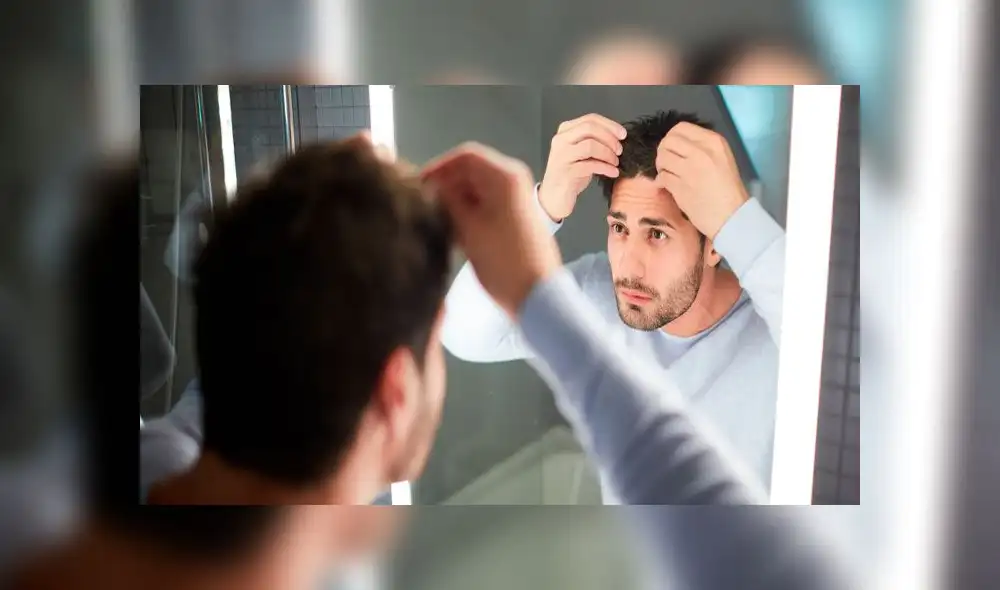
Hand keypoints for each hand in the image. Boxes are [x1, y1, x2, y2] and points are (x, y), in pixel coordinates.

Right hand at [421, 143, 562, 316]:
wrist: (536, 295)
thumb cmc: (501, 260)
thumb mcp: (467, 228)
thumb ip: (446, 200)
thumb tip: (430, 186)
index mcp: (505, 176)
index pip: (464, 156)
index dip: (438, 167)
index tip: (418, 186)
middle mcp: (513, 181)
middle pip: (471, 171)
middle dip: (446, 185)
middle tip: (422, 205)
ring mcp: (516, 200)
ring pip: (477, 189)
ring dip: (455, 200)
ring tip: (434, 219)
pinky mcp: (515, 218)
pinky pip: (486, 204)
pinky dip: (468, 212)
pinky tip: (451, 229)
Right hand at [539, 113, 626, 221]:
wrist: (554, 197)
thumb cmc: (571, 174)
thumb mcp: (581, 153)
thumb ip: (593, 140)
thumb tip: (617, 136)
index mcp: (565, 131)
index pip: (590, 119)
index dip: (610, 125)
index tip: (623, 134)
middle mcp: (561, 140)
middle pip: (590, 128)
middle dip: (609, 138)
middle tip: (619, 150)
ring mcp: (561, 155)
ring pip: (590, 145)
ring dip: (608, 154)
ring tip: (615, 163)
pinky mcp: (566, 171)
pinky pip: (591, 165)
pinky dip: (606, 168)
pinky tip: (613, 172)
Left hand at [654, 122, 749, 239]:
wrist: (731, 215)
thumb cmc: (728, 188)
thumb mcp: (722, 158)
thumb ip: (702, 147)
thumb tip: (678, 145)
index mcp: (713, 141)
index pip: (681, 128)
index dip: (672, 137)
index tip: (674, 148)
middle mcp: (701, 152)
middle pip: (667, 141)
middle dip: (663, 151)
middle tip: (668, 162)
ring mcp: (689, 169)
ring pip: (662, 158)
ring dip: (661, 166)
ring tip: (668, 174)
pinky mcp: (680, 186)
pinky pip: (661, 177)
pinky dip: (661, 180)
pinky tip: (668, 185)